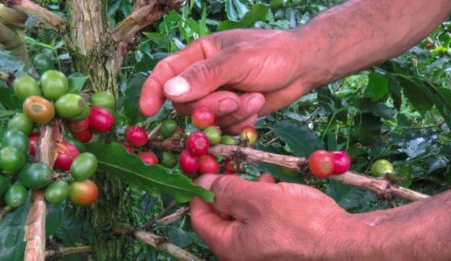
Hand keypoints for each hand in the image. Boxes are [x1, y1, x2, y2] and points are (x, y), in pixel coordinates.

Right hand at [139, 29, 313, 132]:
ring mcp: (217, 97)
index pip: (165, 72)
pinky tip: (256, 106)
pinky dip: (240, 122)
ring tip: (252, 99)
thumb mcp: (238, 59)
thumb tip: (171, 92)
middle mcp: (203, 78)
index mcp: (198, 56)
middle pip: (186, 104)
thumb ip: (206, 76)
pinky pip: (224, 128)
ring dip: (229, 115)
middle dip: (209, 107)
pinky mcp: (232, 113)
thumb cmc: (272, 54)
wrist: (303, 67)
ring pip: (206, 120)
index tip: (148, 110)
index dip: (153, 90)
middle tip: (232, 100)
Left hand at [190, 174, 350, 259]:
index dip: (200, 192)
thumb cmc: (299, 222)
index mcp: (229, 248)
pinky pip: (261, 224)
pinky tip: (276, 191)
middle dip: (227, 191)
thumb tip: (201, 182)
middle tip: (235, 169)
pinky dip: (263, 206)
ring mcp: (260, 252)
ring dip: (247, 195)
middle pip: (221, 218)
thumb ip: (226, 190)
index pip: (200, 219)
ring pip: (243, 218)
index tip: (206, 170)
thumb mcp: (257, 199)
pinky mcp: (278, 247)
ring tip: (262, 180)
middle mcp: (241, 254)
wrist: (344, 242)